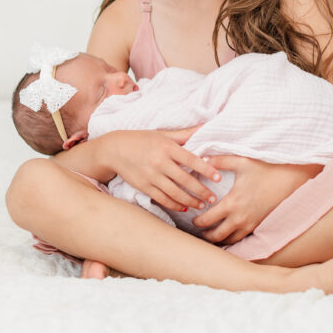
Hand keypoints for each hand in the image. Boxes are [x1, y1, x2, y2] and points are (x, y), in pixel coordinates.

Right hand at [99, 128, 221, 212]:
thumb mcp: (162, 134)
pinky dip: (174, 204)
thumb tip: (205, 126)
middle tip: (213, 198)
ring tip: (202, 205)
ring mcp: (151, 176)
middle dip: (202, 191)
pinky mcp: (143, 186)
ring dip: (190, 201)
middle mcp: (159, 162)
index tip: (218, 178)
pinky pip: (162, 198)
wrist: (113, 150)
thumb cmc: (140, 139)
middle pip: (185, 180)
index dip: (206, 169)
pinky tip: (184, 206)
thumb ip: (184, 133)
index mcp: (166, 147)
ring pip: (175, 193)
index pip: (191, 160)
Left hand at [191, 157, 322, 244]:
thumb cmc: (265, 168)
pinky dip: (232, 238)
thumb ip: (219, 160)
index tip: (192, 218)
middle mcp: (240, 218)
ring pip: (230, 240)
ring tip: (211, 235)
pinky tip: (228, 233)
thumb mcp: (241, 161)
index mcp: (232, 203)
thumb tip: (201, 157)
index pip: (207, 220)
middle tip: (198, 231)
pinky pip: (242, 238)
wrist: (290, 178)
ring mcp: (251, 224)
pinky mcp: (259, 225)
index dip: (196, 221)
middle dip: (205, 235)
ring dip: (218, 239)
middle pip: (216, 236)